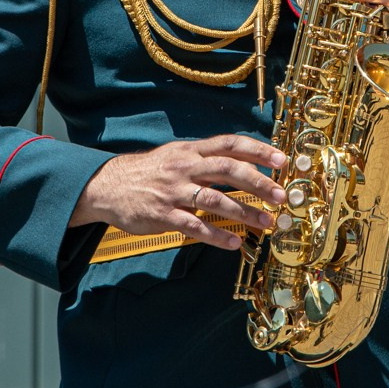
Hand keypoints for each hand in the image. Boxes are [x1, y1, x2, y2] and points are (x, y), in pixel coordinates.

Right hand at [69, 135, 285, 249]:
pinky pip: (194, 226)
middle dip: (258, 182)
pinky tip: (234, 243)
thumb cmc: (149, 172)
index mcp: (191, 151)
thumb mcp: (177, 156)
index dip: (257, 150)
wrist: (107, 186)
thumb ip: (207, 159)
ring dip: (244, 212)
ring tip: (266, 223)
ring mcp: (173, 192)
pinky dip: (216, 235)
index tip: (281, 160)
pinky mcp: (162, 215)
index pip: (230, 144)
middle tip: (280, 196)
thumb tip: (246, 163)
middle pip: (227, 169)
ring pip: (214, 199)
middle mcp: (184, 168)